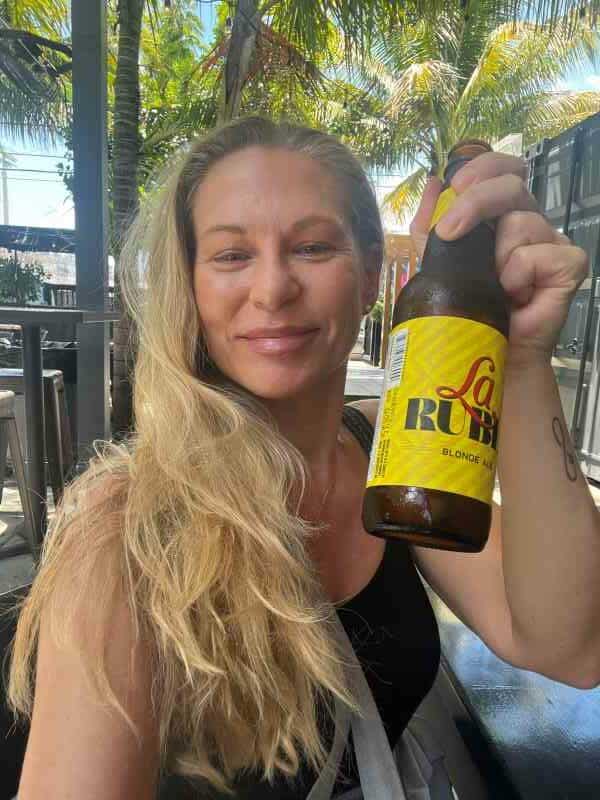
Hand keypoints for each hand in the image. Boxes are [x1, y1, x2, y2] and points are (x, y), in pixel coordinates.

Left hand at [409, 154, 588, 368]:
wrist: (489, 347)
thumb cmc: (470, 306)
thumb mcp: (438, 261)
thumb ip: (431, 224)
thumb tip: (434, 183)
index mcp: (502, 214)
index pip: (502, 170)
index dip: (484, 167)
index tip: (457, 184)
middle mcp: (529, 222)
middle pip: (511, 185)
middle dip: (475, 202)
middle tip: (450, 231)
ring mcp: (551, 241)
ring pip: (520, 223)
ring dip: (496, 258)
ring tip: (496, 286)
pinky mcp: (569, 265)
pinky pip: (537, 254)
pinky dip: (518, 275)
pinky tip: (517, 295)